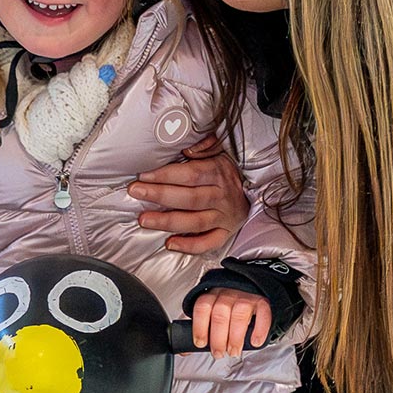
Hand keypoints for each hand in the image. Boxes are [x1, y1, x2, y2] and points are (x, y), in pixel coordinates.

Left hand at [130, 135, 249, 254]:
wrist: (256, 189)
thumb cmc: (230, 169)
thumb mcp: (221, 150)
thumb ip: (204, 146)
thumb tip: (188, 147)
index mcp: (220, 173)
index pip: (191, 174)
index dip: (166, 175)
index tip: (144, 176)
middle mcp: (223, 196)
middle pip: (190, 198)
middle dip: (160, 195)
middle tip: (136, 192)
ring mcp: (225, 217)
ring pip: (195, 221)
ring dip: (168, 222)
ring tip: (144, 219)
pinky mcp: (226, 232)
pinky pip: (208, 243)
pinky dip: (189, 246)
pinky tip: (170, 244)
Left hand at [189, 288, 271, 358]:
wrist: (250, 288)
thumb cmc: (227, 306)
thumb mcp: (211, 313)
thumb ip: (200, 330)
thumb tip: (184, 351)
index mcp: (212, 295)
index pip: (202, 307)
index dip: (200, 327)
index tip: (201, 343)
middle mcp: (227, 293)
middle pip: (220, 314)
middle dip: (218, 338)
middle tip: (218, 353)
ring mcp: (246, 296)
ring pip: (239, 314)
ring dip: (236, 338)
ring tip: (234, 351)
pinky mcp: (262, 301)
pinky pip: (263, 313)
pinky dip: (259, 329)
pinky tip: (255, 341)